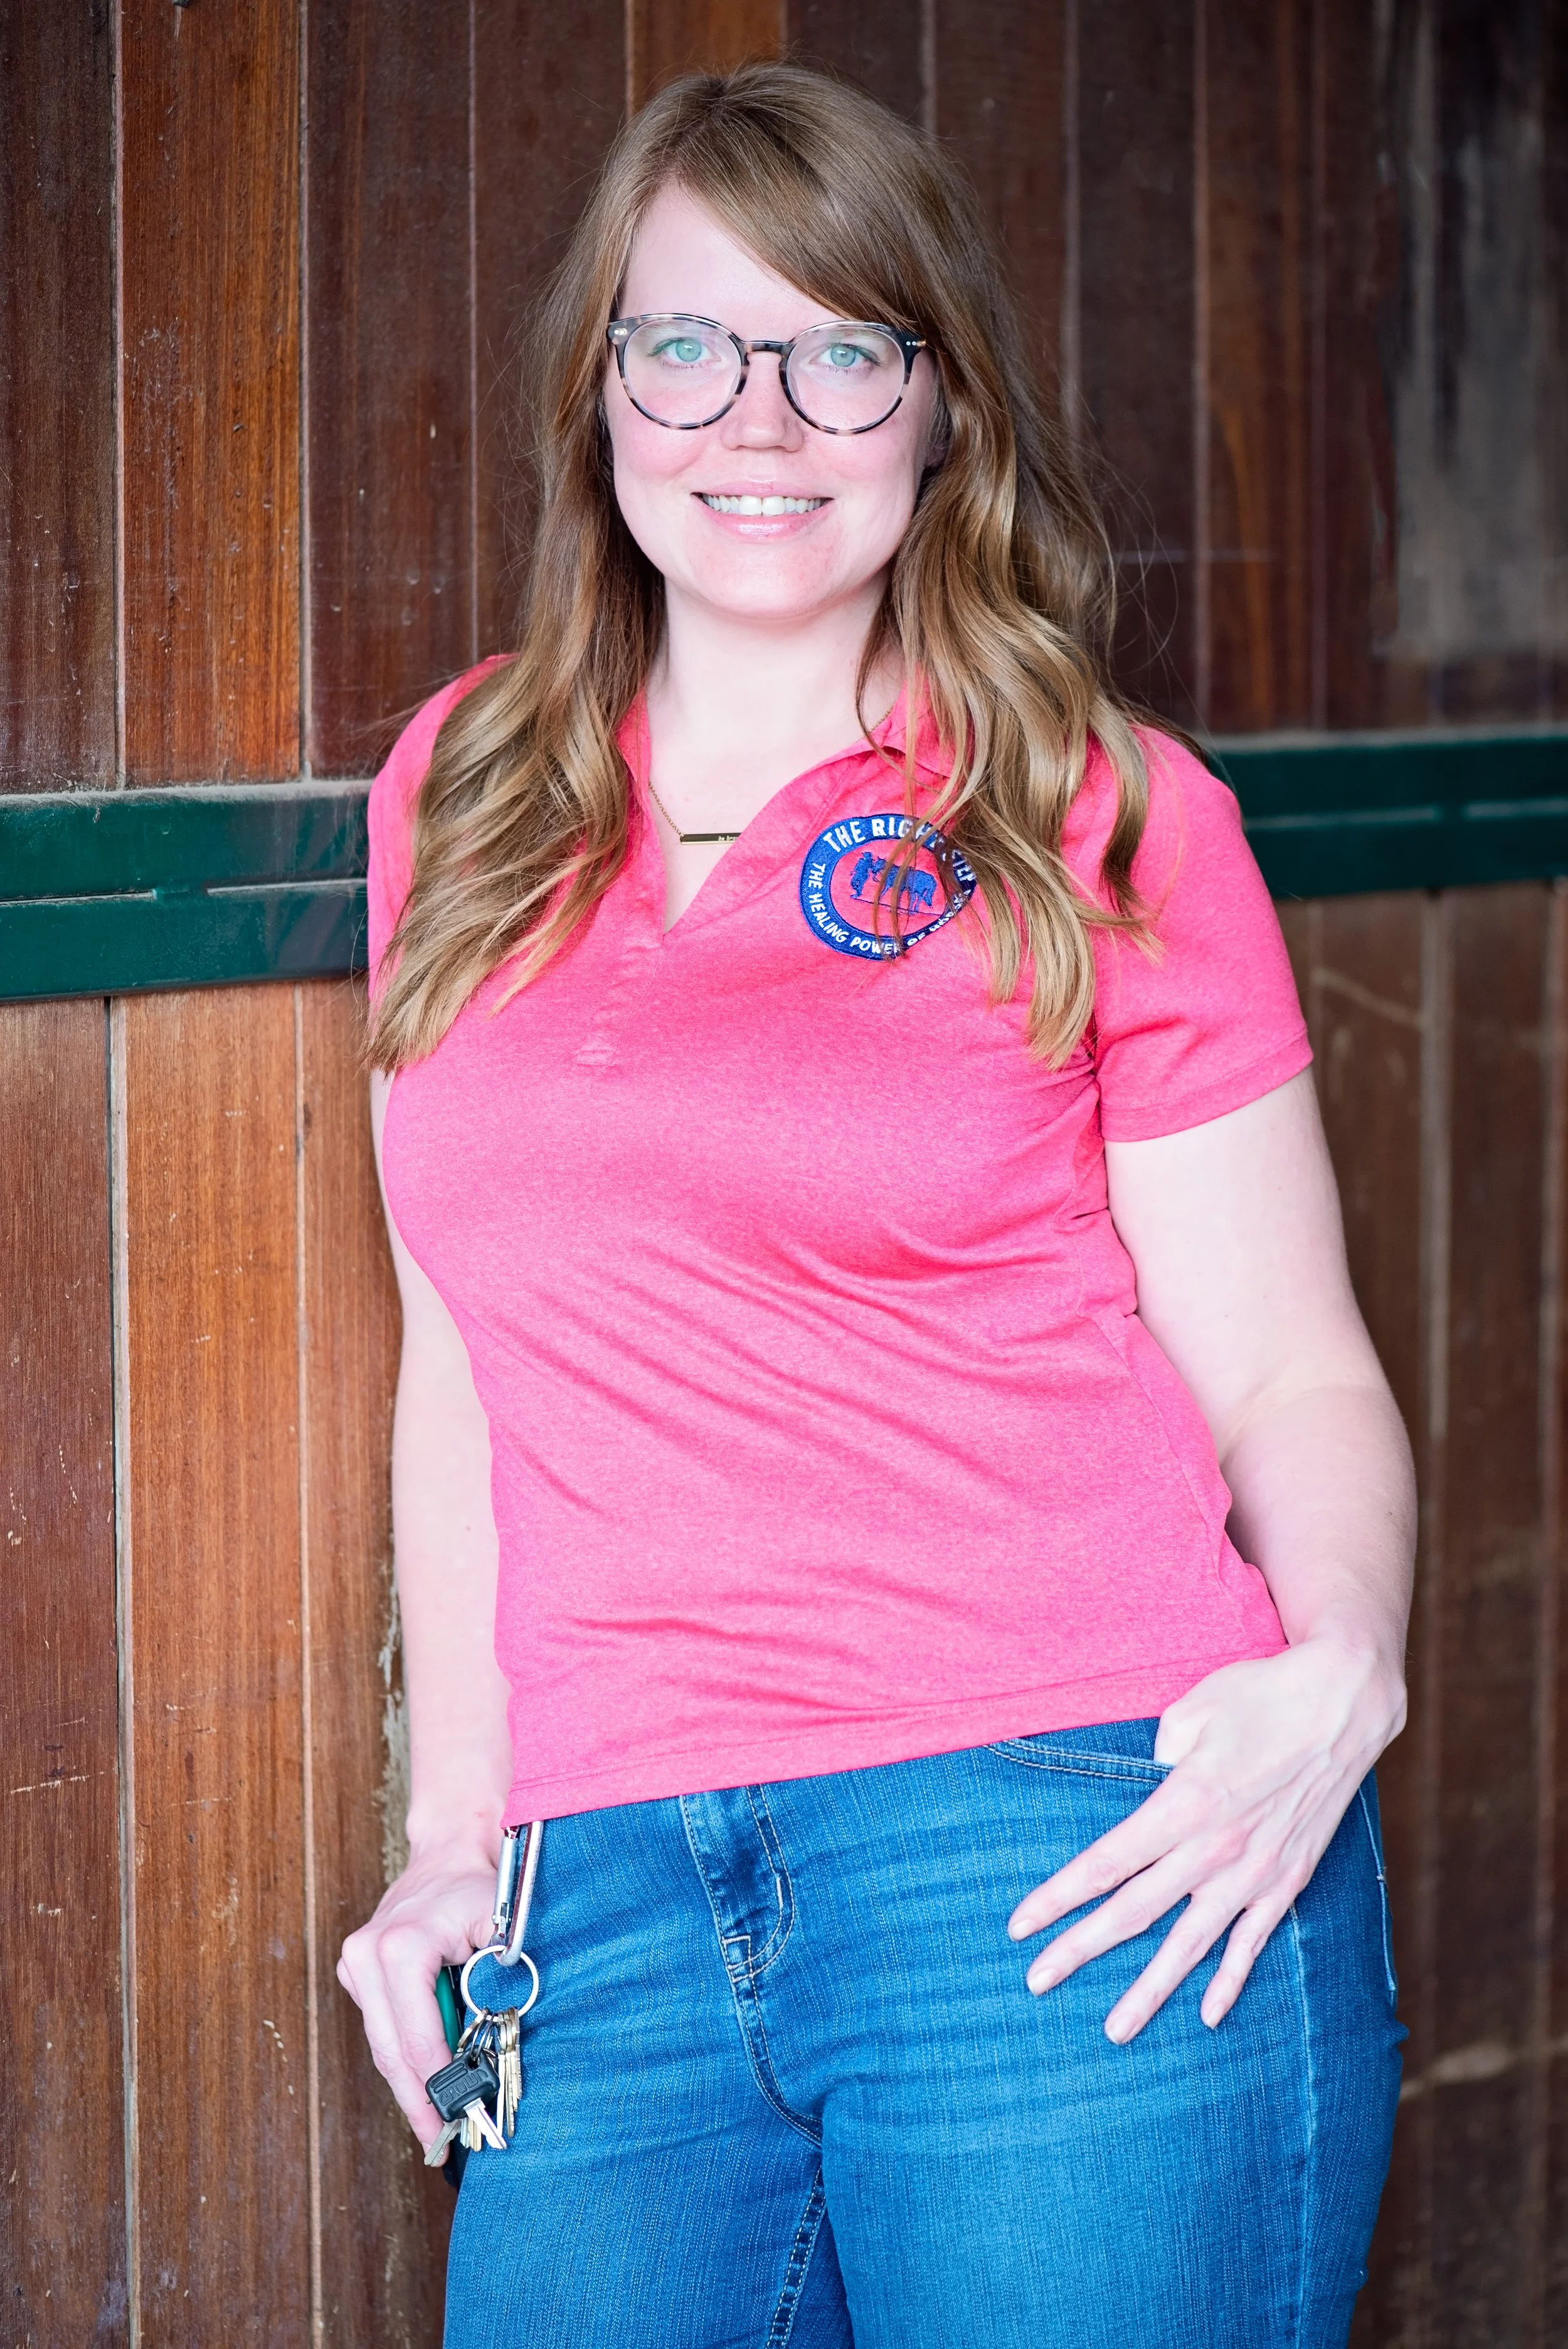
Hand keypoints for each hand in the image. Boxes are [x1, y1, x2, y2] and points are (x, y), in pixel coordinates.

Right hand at [337, 1845, 497, 2145]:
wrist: (455, 1846)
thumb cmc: (484, 1884)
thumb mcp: (505, 1928)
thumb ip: (500, 1982)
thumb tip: (502, 2047)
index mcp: (399, 1947)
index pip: (417, 2038)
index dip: (439, 2086)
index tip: (460, 2121)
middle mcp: (366, 1955)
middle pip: (391, 2051)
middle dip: (419, 2102)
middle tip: (443, 2143)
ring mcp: (357, 1963)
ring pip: (383, 2045)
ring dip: (410, 2086)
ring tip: (437, 2126)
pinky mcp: (358, 1970)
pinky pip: (382, 2026)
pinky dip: (404, 2055)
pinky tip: (428, 2082)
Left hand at [1006, 1634, 1405, 2041]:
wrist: (1345, 1704)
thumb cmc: (1262, 1695)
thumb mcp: (1192, 1710)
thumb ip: (1157, 1757)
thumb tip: (1148, 1787)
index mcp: (1184, 1803)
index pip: (1107, 1863)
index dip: (1059, 1896)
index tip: (1020, 1925)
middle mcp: (1216, 1848)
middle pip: (1135, 1911)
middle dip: (1081, 1949)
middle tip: (1037, 1982)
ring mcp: (1255, 1871)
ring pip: (1191, 1944)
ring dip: (1150, 1989)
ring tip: (1116, 2030)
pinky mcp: (1288, 1879)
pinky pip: (1253, 1942)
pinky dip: (1230, 1981)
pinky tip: (1207, 2015)